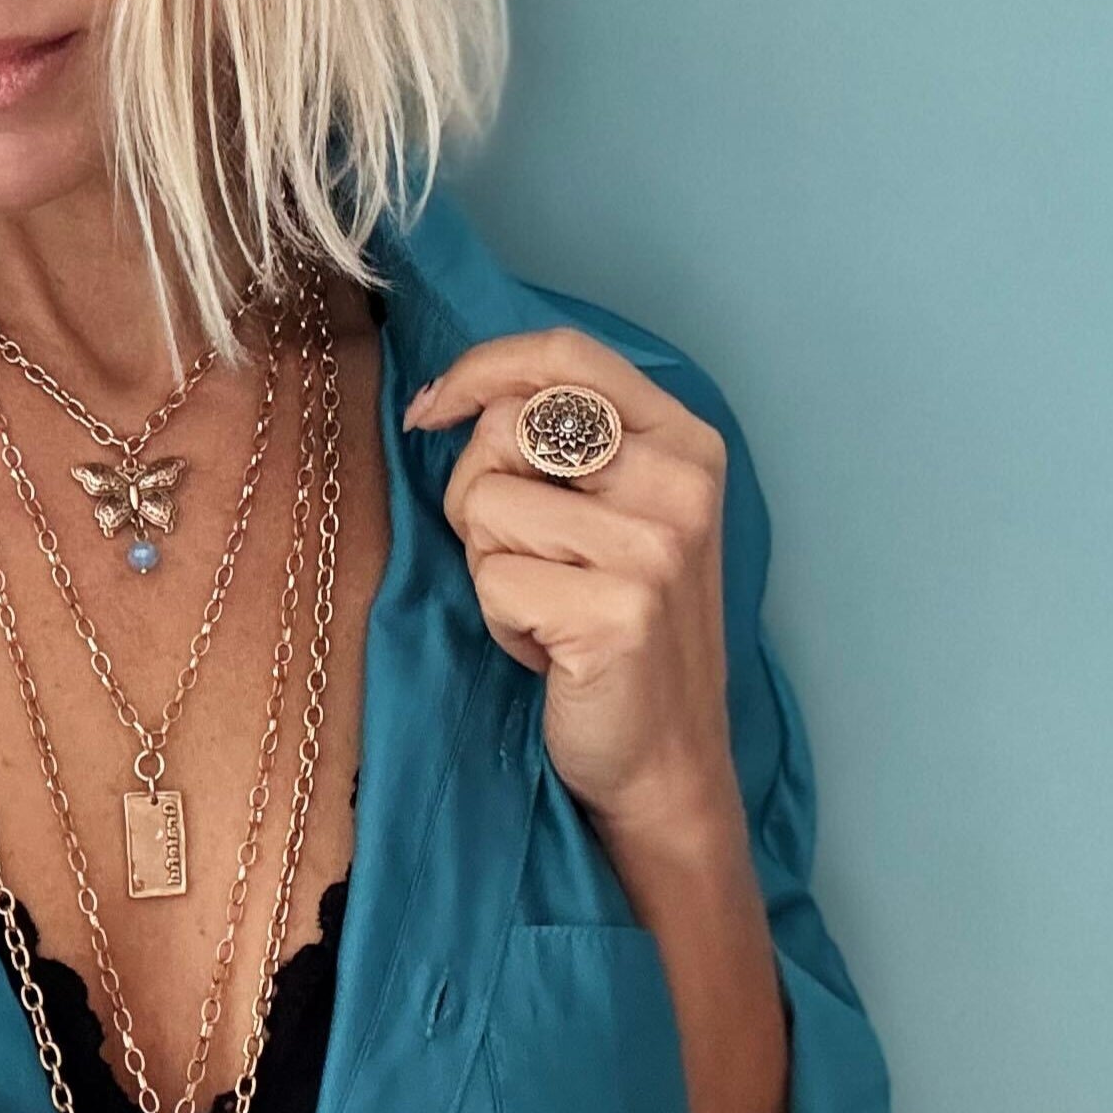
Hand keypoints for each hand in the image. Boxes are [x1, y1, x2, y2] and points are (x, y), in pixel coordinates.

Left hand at [403, 326, 741, 864]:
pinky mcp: (618, 610)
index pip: (564, 354)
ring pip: (485, 505)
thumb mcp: (610, 513)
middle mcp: (680, 481)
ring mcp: (655, 546)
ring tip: (547, 609)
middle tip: (524, 559)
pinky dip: (501, 622)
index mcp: (684, 441)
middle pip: (505, 428)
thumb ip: (556, 444)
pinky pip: (491, 579)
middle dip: (477, 493)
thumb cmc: (614, 627)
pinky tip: (551, 651)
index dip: (479, 370)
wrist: (664, 758)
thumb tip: (440, 402)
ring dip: (490, 567)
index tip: (429, 411)